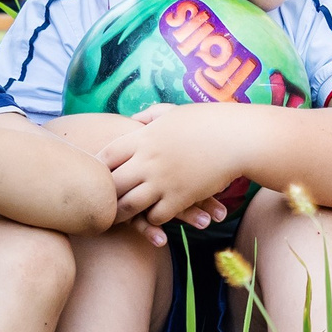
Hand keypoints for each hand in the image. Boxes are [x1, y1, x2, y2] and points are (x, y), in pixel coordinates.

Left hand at [100, 103, 243, 226]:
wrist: (239, 138)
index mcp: (143, 137)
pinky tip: (154, 216)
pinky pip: (156, 216)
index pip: (105, 156)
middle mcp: (148, 160)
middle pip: (111, 184)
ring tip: (116, 219)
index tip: (93, 175)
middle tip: (98, 204)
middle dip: (103, 195)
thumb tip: (133, 120)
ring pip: (129, 205)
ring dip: (122, 214)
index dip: (95, 168)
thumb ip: (150, 116)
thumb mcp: (174, 112)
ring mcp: (163, 181)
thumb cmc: (209, 121)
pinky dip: (152, 219)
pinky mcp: (180, 198)